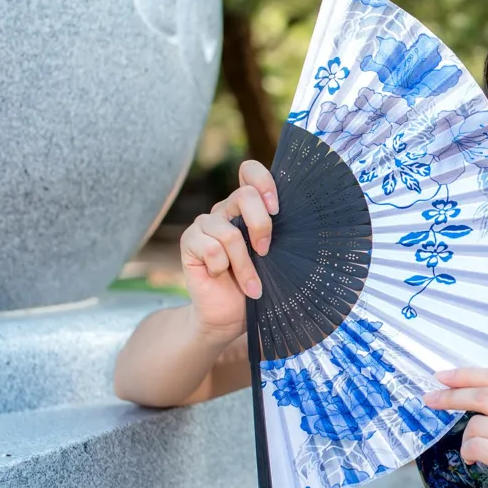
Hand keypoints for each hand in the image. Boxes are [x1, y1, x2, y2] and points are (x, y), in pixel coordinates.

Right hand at [179, 159, 279, 336]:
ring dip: (244, 265)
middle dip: (261, 226)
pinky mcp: (190, 241)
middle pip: (244, 196)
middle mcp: (225, 210)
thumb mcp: (273, 257)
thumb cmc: (256, 283)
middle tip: (266, 252)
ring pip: (229, 232)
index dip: (264, 182)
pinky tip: (219, 276)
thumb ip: (276, 234)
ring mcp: (205, 225)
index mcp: (247, 207)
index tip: (276, 208)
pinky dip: (220, 267)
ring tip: (251, 285)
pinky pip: (210, 248)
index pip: (250, 172)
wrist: (228, 315)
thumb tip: (297, 222)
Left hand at [424, 367, 487, 487]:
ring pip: (476, 424)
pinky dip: (467, 453)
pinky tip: (474, 461)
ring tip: (475, 452)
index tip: (441, 377)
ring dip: (466, 439)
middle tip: (429, 400)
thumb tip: (464, 388)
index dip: (466, 375)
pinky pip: (475, 446)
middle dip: (451, 397)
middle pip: (483, 395)